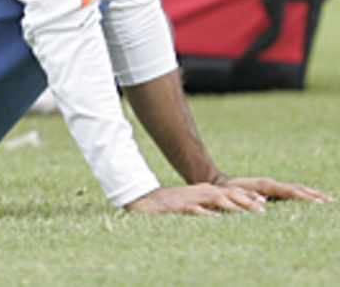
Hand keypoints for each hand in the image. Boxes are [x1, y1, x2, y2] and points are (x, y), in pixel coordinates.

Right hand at [125, 183, 267, 214]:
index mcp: (204, 189)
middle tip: (263, 209)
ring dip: (234, 206)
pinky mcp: (180, 206)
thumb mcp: (193, 202)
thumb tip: (224, 214)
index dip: (247, 196)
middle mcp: (200, 191)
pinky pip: (196, 210)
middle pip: (228, 193)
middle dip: (247, 200)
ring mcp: (191, 197)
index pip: (230, 191)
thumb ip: (208, 205)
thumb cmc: (171, 204)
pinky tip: (217, 219)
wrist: (145, 200)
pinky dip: (208, 214)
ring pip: (217, 199)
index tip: (263, 202)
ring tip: (247, 213)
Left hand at [218, 176, 331, 203]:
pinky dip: (303, 194)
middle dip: (313, 195)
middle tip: (330, 201)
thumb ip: (249, 199)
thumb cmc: (228, 192)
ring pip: (296, 188)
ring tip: (327, 200)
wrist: (220, 184)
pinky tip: (311, 200)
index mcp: (265, 185)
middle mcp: (271, 184)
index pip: (289, 191)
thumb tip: (262, 203)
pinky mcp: (271, 189)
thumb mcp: (237, 196)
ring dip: (311, 194)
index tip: (318, 202)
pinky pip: (291, 191)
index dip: (304, 197)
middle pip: (297, 188)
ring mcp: (272, 185)